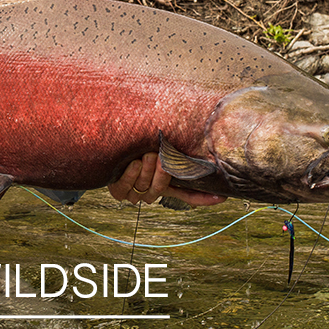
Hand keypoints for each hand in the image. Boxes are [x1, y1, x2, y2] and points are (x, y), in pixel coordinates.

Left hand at [107, 152, 226, 206]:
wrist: (107, 146)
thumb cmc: (135, 140)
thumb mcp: (156, 143)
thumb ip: (172, 144)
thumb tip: (195, 129)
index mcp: (164, 182)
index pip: (187, 194)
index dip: (203, 198)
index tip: (221, 198)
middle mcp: (151, 190)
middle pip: (163, 188)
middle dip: (162, 172)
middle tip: (160, 155)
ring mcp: (135, 192)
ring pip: (144, 188)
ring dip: (145, 170)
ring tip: (144, 154)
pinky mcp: (118, 192)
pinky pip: (126, 186)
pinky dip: (129, 175)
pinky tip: (131, 163)